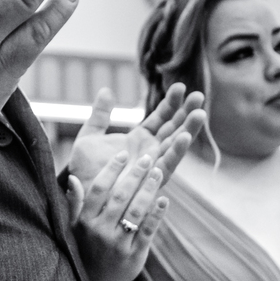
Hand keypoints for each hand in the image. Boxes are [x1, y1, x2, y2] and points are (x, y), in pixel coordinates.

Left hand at [67, 83, 205, 189]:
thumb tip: (106, 90)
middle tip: (198, 96)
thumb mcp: (89, 136)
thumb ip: (100, 115)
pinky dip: (177, 151)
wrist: (79, 192)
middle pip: (174, 129)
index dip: (171, 103)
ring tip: (200, 113)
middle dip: (186, 113)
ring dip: (188, 130)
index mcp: (138, 139)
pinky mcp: (150, 180)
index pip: (160, 117)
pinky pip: (167, 164)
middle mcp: (150, 152)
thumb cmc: (84, 169)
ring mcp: (152, 165)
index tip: (180, 88)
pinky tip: (185, 137)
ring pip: (175, 145)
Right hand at [72, 151, 169, 280]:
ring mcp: (119, 243)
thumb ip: (74, 203)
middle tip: (147, 157)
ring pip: (137, 210)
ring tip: (158, 172)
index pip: (99, 189)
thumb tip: (72, 178)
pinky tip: (164, 199)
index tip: (123, 154)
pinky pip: (148, 230)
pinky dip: (157, 213)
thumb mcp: (73, 228)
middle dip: (136, 174)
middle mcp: (101, 231)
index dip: (112, 169)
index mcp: (85, 222)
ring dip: (149, 189)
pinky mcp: (135, 254)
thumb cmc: (85, 250)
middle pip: (121, 196)